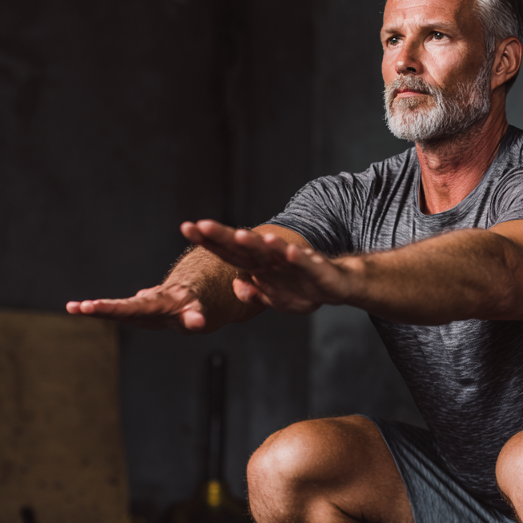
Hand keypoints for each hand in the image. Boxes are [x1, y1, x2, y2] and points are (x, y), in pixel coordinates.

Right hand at [66, 281, 210, 331]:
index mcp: (159, 302)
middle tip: (78, 307)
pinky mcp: (136, 311)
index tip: (94, 306)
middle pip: (121, 306)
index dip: (115, 308)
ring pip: (115, 307)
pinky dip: (97, 309)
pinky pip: (115, 310)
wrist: (191, 294)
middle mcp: (145, 302)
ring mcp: (139, 306)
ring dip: (92, 307)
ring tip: (71, 307)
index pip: (135, 306)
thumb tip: (198, 323)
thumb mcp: (199, 312)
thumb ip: (195, 317)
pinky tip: (75, 308)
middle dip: (100, 307)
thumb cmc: (196, 305)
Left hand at [181, 220, 357, 313]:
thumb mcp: (272, 298)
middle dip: (222, 236)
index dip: (208, 241)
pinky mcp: (314, 268)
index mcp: (258, 265)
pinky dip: (295, 256)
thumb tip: (235, 285)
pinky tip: (284, 249)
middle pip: (243, 246)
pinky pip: (303, 262)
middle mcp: (272, 258)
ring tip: (239, 235)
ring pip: (271, 251)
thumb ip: (253, 292)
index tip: (187, 228)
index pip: (228, 251)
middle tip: (200, 225)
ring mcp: (292, 261)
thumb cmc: (302, 289)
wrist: (335, 286)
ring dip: (256, 243)